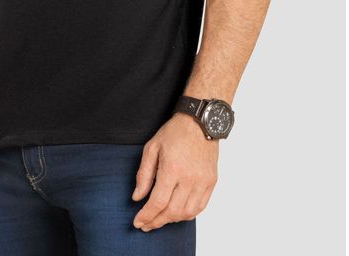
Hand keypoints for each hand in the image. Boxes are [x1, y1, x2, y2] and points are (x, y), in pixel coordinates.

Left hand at [131, 112, 218, 230]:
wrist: (200, 122)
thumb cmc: (175, 132)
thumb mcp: (152, 147)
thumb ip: (144, 174)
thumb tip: (137, 197)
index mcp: (172, 169)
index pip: (158, 202)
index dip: (146, 216)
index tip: (138, 222)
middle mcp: (189, 178)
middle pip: (172, 212)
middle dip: (156, 222)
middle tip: (146, 225)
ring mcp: (202, 182)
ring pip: (186, 213)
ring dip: (171, 220)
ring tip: (160, 219)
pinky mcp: (211, 182)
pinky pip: (200, 207)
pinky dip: (187, 215)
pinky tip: (177, 213)